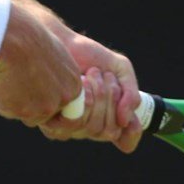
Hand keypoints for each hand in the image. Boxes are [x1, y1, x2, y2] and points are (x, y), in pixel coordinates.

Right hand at [0, 6, 82, 126]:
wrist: (7, 36)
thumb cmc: (24, 34)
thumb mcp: (50, 50)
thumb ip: (52, 70)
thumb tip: (41, 79)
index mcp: (73, 82)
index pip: (61, 100)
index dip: (43, 93)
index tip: (28, 82)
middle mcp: (63, 98)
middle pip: (44, 111)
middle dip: (28, 102)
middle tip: (11, 83)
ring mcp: (44, 107)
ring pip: (26, 115)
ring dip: (12, 103)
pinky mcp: (23, 112)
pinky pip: (6, 111)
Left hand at [35, 30, 143, 152]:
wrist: (63, 43)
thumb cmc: (92, 58)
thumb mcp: (121, 70)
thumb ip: (131, 94)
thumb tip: (126, 120)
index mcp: (109, 118)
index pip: (126, 140)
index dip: (131, 133)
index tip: (130, 118)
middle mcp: (90, 128)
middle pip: (110, 132)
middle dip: (113, 99)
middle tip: (107, 76)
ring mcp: (71, 129)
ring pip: (94, 129)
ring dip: (100, 97)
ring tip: (93, 74)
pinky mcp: (52, 124)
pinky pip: (75, 125)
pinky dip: (85, 101)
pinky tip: (81, 83)